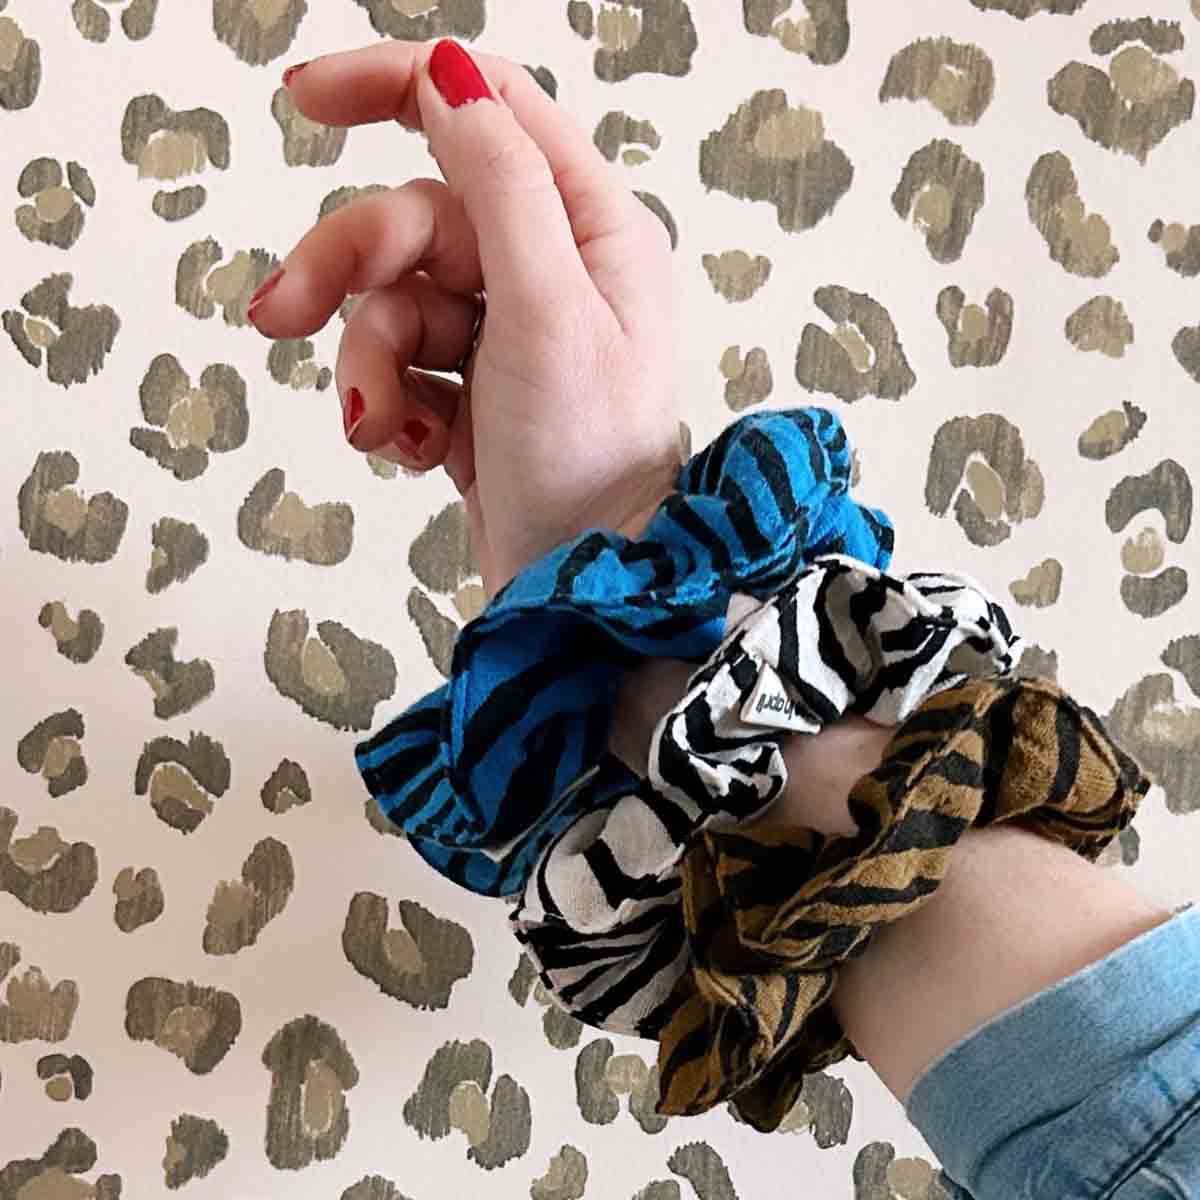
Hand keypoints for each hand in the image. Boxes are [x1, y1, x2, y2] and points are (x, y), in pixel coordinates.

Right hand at [248, 39, 681, 597]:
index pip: (488, 110)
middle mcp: (551, 269)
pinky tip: (419, 451)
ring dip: (369, 363)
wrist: (581, 590)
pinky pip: (400, 366)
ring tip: (384, 426)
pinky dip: (391, 405)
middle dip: (347, 268)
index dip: (395, 87)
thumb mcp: (549, 310)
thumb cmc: (589, 462)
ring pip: (393, 300)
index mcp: (590, 229)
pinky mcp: (473, 392)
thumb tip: (452, 75)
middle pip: (417, 217)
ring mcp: (508, 333)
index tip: (304, 98)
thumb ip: (504, 185)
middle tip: (278, 318)